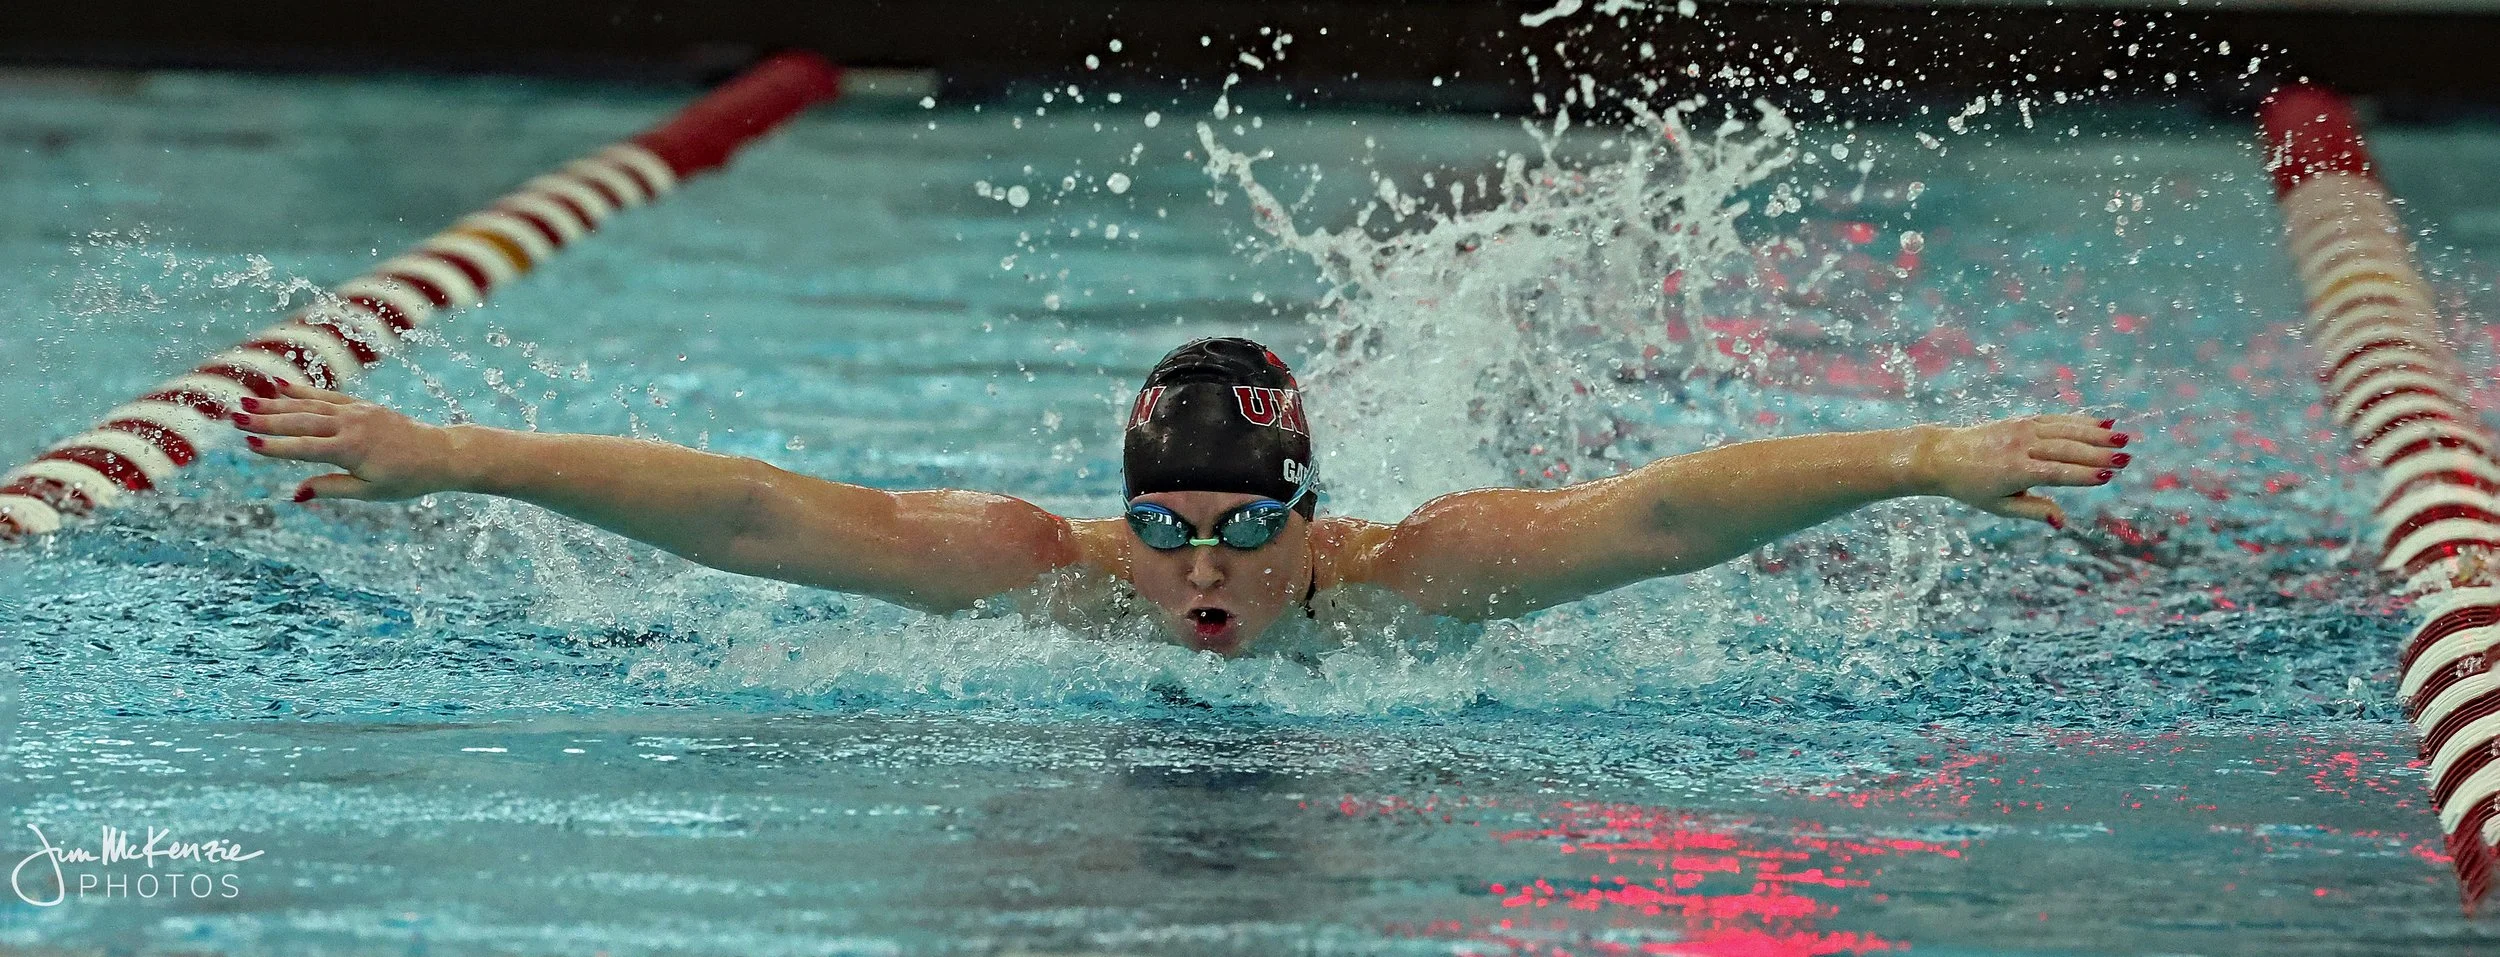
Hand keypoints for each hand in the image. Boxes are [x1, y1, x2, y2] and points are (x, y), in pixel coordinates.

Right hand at [232, 381, 466, 501]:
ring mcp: (357, 412)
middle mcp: (351, 426)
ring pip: (310, 406)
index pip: (305, 449)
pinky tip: (280, 387)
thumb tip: (295, 494)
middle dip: (267, 420)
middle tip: (235, 417)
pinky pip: (327, 397)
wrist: (439, 453)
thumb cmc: (406, 479)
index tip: (248, 445)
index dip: (276, 448)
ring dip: (277, 403)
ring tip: (248, 401)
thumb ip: (331, 488)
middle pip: (301, 422)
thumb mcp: (369, 492)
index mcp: (351, 450)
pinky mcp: (362, 406)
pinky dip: (303, 392)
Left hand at [1913, 414, 2130, 528]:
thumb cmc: (1972, 487)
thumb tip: (2062, 522)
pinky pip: (2055, 420)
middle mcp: (2020, 446)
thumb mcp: (1999, 506)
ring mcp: (2021, 429)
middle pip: (2065, 449)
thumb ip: (2033, 510)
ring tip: (2123, 438)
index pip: (2055, 472)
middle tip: (2127, 458)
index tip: (2108, 476)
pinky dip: (2080, 420)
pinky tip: (2103, 423)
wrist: (1942, 455)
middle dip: (2098, 453)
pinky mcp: (2022, 420)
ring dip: (2096, 433)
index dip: (2082, 474)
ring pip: (2064, 430)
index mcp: (2014, 471)